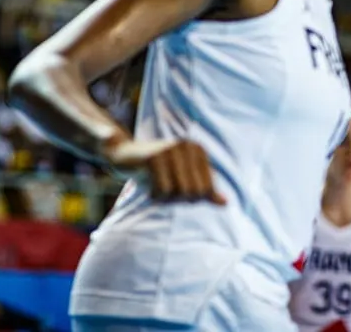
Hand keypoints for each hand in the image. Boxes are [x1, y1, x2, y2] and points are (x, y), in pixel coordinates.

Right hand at [102, 136, 225, 204]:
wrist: (125, 154)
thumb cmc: (157, 170)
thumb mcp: (184, 177)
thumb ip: (205, 189)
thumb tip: (225, 204)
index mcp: (199, 150)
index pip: (207, 188)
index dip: (192, 198)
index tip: (177, 191)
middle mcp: (188, 146)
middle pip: (194, 191)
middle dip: (179, 198)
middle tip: (165, 191)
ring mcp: (171, 150)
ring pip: (180, 191)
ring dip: (166, 197)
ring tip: (157, 187)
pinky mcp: (155, 157)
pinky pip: (163, 189)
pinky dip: (156, 195)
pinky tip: (149, 188)